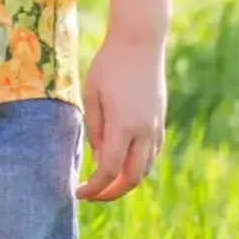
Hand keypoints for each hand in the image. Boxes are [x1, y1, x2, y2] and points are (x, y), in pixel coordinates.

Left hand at [77, 33, 166, 200]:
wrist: (139, 43)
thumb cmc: (108, 65)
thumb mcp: (91, 96)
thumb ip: (94, 130)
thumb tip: (98, 158)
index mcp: (124, 126)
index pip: (109, 170)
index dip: (94, 187)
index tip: (78, 193)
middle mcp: (144, 131)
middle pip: (132, 178)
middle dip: (112, 193)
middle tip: (92, 195)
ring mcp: (156, 127)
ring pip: (145, 168)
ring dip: (126, 181)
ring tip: (104, 183)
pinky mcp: (160, 120)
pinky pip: (151, 153)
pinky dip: (137, 165)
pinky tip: (122, 163)